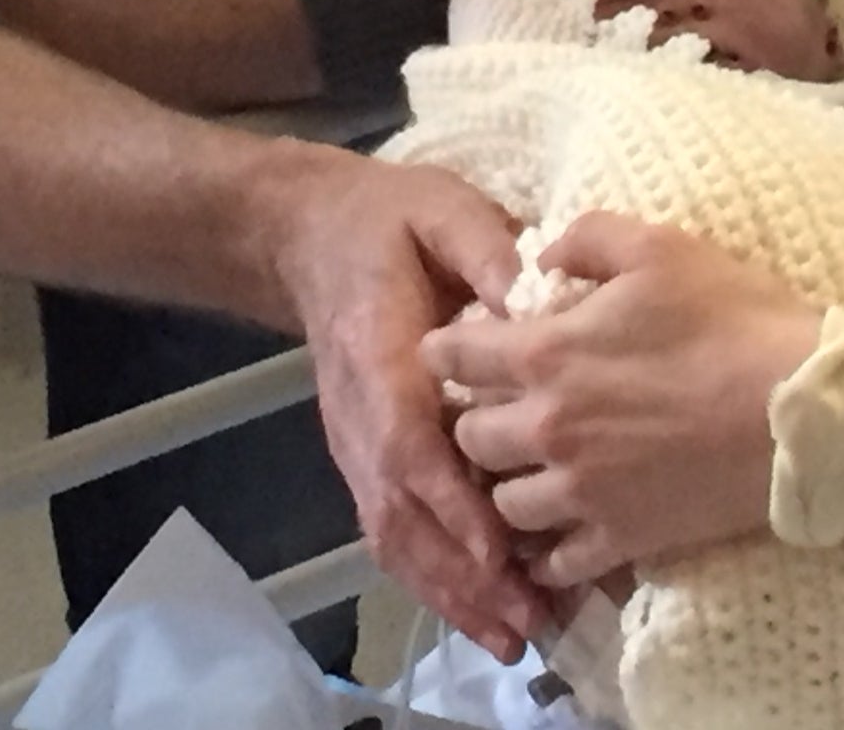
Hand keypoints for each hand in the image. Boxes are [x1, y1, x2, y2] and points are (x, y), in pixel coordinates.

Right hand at [267, 153, 540, 660]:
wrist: (312, 237)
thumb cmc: (389, 221)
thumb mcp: (442, 209)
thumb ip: (485, 247)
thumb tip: (532, 292)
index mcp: (380, 353)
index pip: (407, 442)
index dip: (452, 501)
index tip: (501, 549)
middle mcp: (360, 415)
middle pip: (400, 512)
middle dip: (462, 573)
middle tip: (528, 618)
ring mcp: (356, 445)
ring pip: (395, 535)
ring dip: (451, 592)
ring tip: (515, 634)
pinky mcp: (366, 460)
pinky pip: (394, 532)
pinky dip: (435, 580)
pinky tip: (482, 612)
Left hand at [423, 213, 821, 589]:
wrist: (802, 411)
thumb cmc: (733, 318)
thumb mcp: (659, 247)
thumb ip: (586, 239)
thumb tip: (541, 258)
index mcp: (548, 354)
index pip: (453, 358)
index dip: (442, 351)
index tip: (452, 350)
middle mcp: (549, 429)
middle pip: (467, 439)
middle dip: (472, 420)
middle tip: (496, 408)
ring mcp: (583, 492)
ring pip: (502, 505)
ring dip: (508, 484)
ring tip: (530, 469)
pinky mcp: (621, 538)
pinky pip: (555, 562)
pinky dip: (548, 551)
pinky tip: (561, 531)